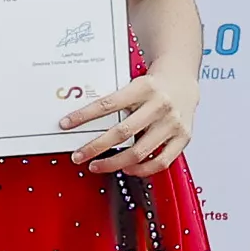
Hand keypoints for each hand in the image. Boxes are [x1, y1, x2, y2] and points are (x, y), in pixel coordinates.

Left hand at [59, 69, 194, 175]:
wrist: (182, 81)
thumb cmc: (152, 85)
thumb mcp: (134, 85)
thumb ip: (116, 102)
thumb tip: (83, 120)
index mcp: (144, 87)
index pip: (108, 103)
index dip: (85, 116)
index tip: (66, 124)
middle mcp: (160, 105)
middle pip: (122, 132)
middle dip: (95, 147)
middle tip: (78, 156)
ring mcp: (173, 123)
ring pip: (139, 152)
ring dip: (113, 163)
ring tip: (97, 166)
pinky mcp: (183, 138)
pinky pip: (161, 162)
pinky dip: (141, 169)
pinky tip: (126, 168)